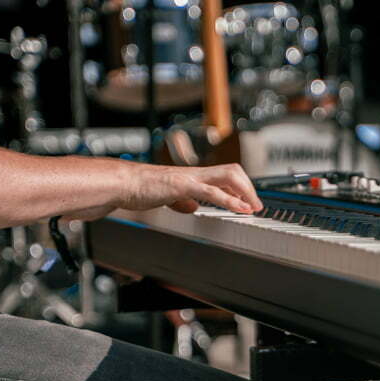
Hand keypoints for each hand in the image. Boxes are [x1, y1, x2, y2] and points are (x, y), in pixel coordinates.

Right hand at [132, 163, 263, 214]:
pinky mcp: (182, 186)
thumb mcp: (167, 196)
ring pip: (228, 176)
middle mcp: (195, 173)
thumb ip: (182, 200)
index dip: (240, 187)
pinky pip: (212, 192)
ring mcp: (190, 178)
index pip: (225, 175)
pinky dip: (230, 200)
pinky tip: (240, 209)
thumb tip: (192, 206)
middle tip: (256, 205)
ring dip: (245, 192)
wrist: (123, 183)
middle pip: (233, 171)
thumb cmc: (140, 188)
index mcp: (192, 176)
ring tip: (253, 207)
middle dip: (249, 188)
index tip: (249, 201)